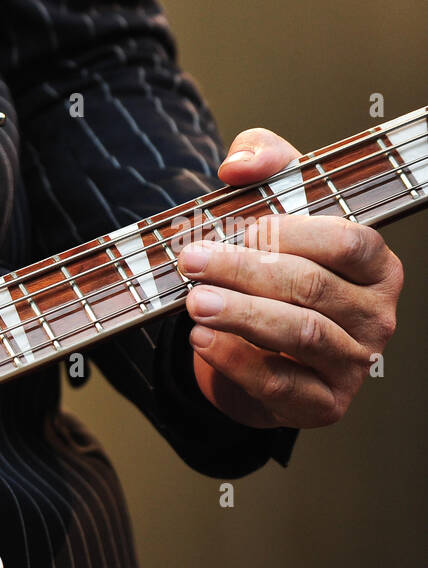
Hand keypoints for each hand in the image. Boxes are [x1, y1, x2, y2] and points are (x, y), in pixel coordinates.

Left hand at [176, 128, 403, 428]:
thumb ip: (264, 164)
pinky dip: (235, 360)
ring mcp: (353, 363)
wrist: (264, 352)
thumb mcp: (274, 206)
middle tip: (192, 261)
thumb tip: (238, 166)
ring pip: (300, 334)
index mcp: (374, 267)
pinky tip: (201, 339)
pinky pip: (279, 383)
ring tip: (194, 302)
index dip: (289, 232)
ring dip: (241, 315)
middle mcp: (375, 316)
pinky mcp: (322, 404)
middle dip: (245, 271)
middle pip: (312, 287)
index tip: (236, 226)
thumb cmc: (275, 271)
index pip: (346, 241)